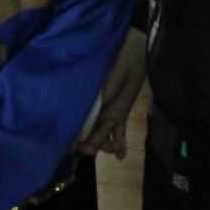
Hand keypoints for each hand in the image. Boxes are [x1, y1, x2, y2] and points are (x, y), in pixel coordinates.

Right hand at [77, 27, 146, 158]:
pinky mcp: (121, 113)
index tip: (78, 145)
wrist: (134, 54)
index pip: (76, 122)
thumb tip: (90, 116)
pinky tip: (121, 155)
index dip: (75, 136)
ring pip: (103, 136)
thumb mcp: (106, 80)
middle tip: (95, 149)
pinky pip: (119, 132)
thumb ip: (100, 98)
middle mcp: (94, 110)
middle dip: (91, 144)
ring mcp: (108, 113)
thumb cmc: (116, 62)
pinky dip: (120, 144)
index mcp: (86, 101)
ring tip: (115, 147)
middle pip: (89, 133)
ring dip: (106, 145)